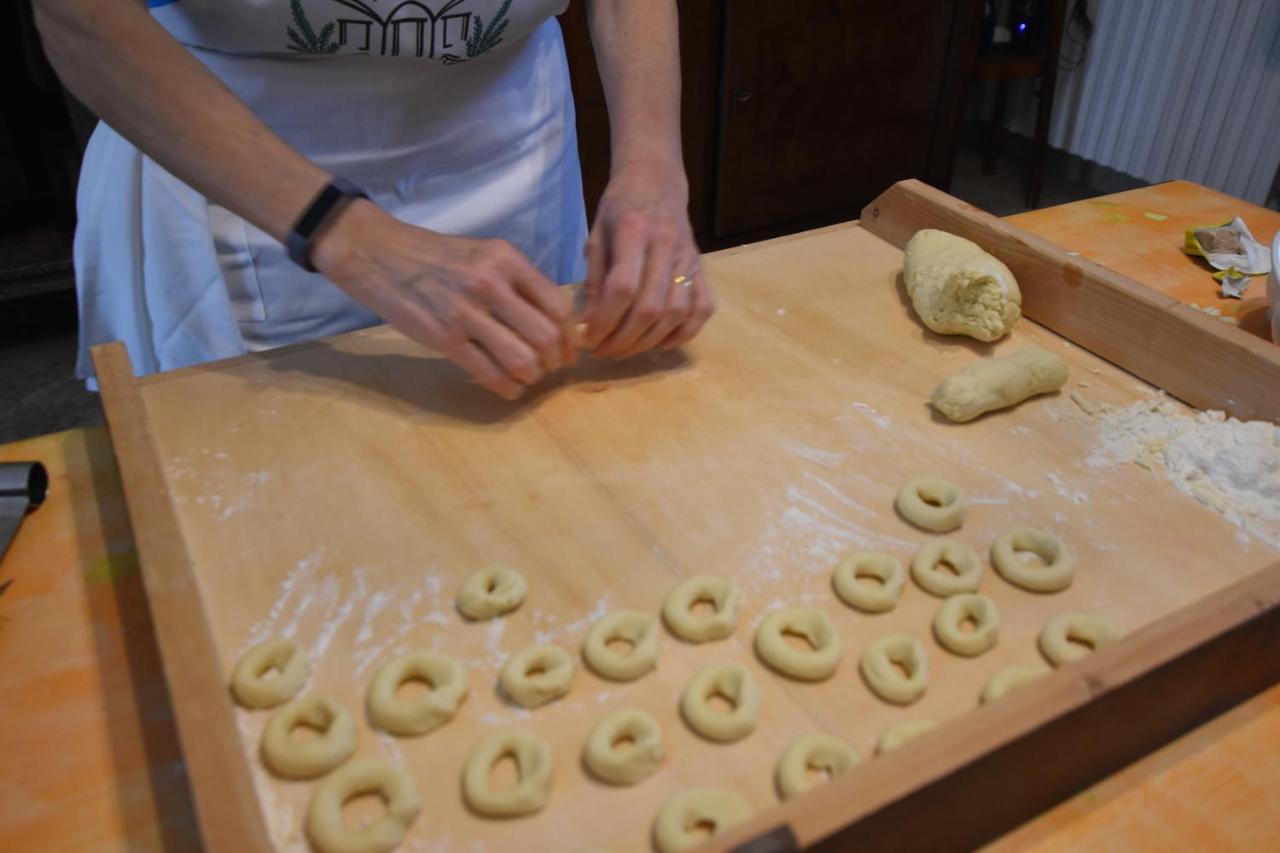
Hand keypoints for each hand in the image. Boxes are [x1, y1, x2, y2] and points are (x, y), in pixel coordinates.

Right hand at [313, 200, 578, 399]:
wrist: (378, 254)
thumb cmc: (436, 256)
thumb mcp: (484, 254)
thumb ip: (518, 282)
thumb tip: (554, 321)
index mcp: (506, 259)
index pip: (559, 304)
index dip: (571, 335)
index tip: (569, 349)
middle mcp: (490, 283)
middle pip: (547, 336)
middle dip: (555, 360)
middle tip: (550, 367)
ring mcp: (465, 313)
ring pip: (523, 360)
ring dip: (533, 376)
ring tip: (527, 376)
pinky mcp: (443, 339)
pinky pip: (490, 374)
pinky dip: (508, 388)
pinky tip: (508, 386)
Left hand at [583, 158, 715, 357]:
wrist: (656, 182)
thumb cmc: (620, 209)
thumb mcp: (596, 235)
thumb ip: (593, 279)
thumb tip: (584, 325)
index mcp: (635, 231)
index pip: (623, 287)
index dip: (605, 320)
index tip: (589, 337)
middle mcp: (667, 245)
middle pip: (651, 307)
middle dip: (624, 339)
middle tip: (604, 351)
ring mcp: (690, 258)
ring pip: (677, 313)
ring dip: (649, 341)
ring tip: (625, 349)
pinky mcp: (703, 269)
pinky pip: (703, 309)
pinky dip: (684, 333)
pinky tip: (660, 341)